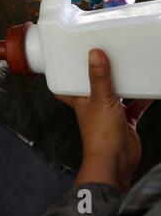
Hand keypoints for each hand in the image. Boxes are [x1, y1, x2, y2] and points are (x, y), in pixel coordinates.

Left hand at [56, 49, 151, 191]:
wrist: (116, 161)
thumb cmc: (100, 136)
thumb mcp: (100, 100)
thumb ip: (99, 77)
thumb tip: (94, 54)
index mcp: (80, 101)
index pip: (67, 86)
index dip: (67, 74)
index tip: (72, 59)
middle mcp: (92, 106)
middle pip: (94, 87)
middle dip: (100, 74)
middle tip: (107, 57)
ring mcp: (108, 114)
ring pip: (115, 94)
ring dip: (122, 84)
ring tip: (130, 68)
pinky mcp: (124, 121)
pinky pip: (133, 106)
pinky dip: (141, 99)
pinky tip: (148, 89)